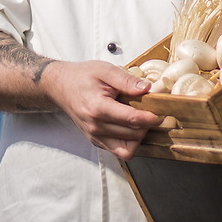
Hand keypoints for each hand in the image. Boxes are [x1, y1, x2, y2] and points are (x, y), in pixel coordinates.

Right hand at [40, 60, 162, 159]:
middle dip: (147, 125)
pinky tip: (130, 126)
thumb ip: (127, 80)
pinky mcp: (96, 141)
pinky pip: (118, 151)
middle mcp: (96, 127)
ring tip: (140, 121)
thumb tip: (147, 88)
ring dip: (139, 137)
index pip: (132, 120)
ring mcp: (95, 136)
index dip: (151, 118)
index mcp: (98, 108)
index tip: (161, 112)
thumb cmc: (82, 76)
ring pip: (127, 149)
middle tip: (153, 112)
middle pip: (133, 135)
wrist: (60, 86)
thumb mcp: (105, 70)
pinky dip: (129, 141)